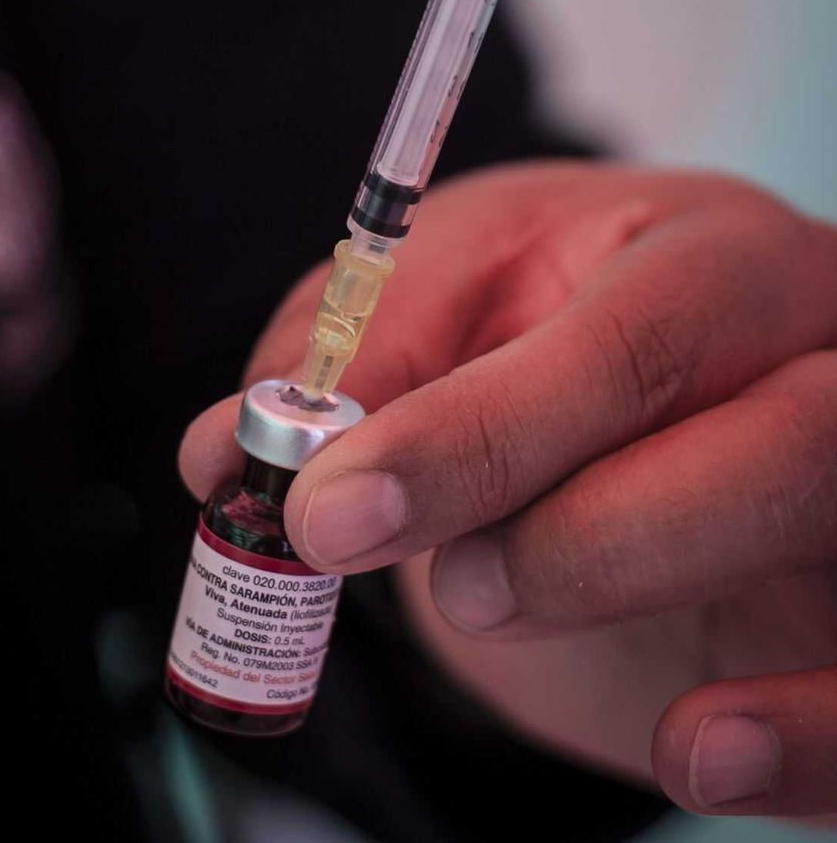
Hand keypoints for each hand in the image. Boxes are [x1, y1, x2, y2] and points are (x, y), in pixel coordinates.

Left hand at [179, 162, 836, 822]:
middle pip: (776, 433)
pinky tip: (700, 753)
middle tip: (438, 582)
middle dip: (576, 524)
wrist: (666, 412)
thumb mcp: (456, 304)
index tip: (324, 505)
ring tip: (492, 604)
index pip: (627, 339)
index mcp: (710, 255)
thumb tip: (229, 453)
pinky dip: (803, 744)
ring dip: (647, 587)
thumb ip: (357, 357)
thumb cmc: (555, 335)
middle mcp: (822, 353)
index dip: (476, 429)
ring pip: (824, 516)